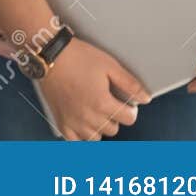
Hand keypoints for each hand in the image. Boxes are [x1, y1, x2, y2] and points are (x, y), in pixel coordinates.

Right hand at [35, 38, 149, 140]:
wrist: (49, 54)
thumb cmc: (77, 57)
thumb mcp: (109, 65)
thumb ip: (130, 83)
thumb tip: (146, 98)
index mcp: (102, 102)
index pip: (129, 119)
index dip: (131, 109)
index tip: (126, 103)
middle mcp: (88, 116)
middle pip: (113, 129)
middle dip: (115, 117)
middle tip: (109, 104)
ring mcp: (73, 120)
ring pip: (96, 137)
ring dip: (99, 127)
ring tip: (95, 112)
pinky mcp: (60, 120)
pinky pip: (75, 141)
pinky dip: (81, 136)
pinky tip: (83, 125)